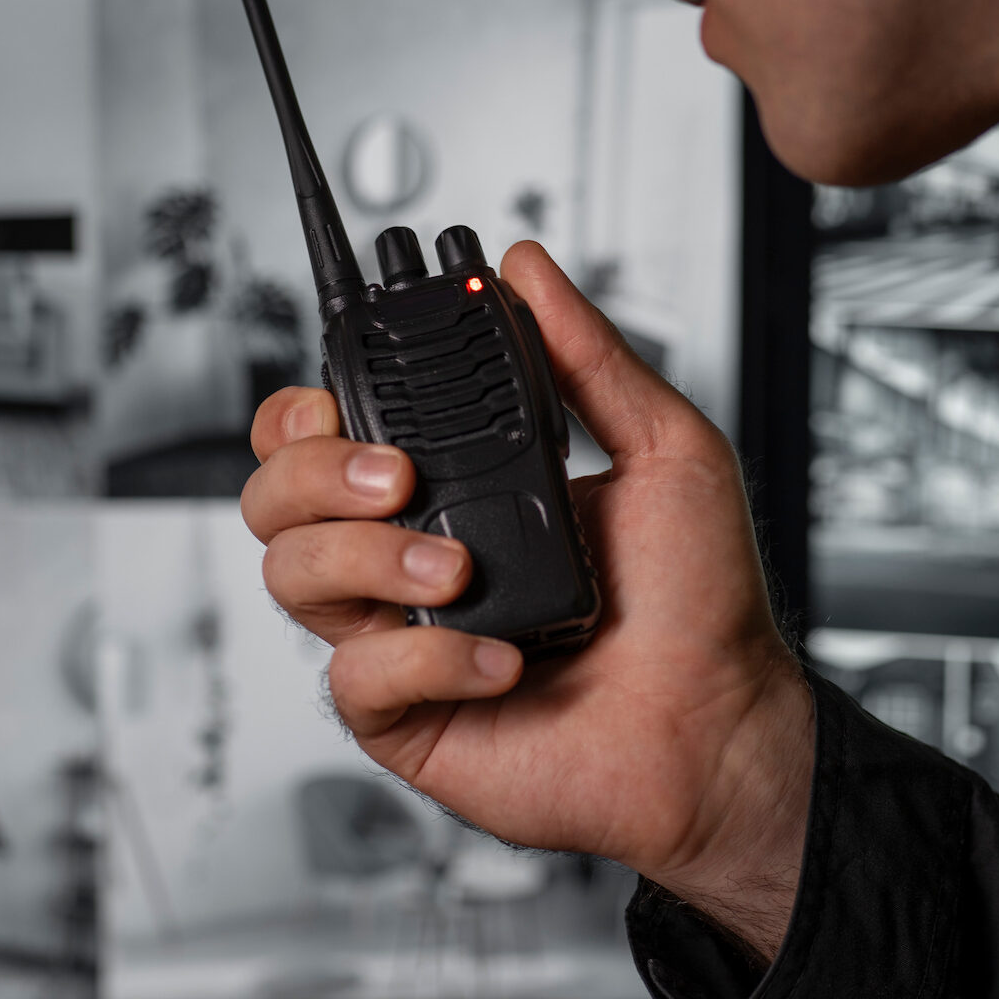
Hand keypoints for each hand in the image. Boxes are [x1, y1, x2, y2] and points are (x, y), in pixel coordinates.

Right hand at [241, 240, 813, 957]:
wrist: (720, 728)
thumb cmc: (700, 606)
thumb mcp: (667, 450)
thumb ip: (590, 356)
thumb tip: (528, 270)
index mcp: (459, 489)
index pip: (331, 434)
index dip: (308, 411)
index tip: (344, 396)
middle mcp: (414, 556)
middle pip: (278, 495)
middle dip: (315, 471)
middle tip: (399, 477)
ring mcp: (404, 635)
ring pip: (293, 574)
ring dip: (368, 556)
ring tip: (460, 568)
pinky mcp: (408, 714)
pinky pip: (356, 674)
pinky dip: (427, 657)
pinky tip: (500, 659)